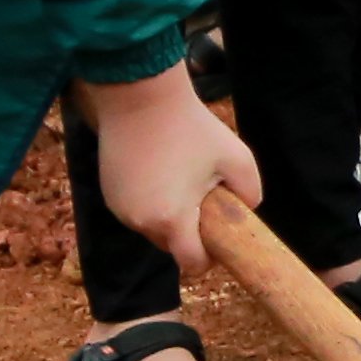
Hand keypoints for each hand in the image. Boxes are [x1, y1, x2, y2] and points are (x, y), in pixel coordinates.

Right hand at [76, 63, 262, 271]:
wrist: (141, 97)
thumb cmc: (192, 128)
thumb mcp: (237, 158)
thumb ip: (251, 193)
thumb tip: (247, 211)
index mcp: (171, 220)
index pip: (191, 263)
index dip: (208, 259)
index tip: (217, 242)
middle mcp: (139, 221)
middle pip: (170, 246)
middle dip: (188, 233)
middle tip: (202, 198)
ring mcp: (120, 208)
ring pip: (151, 228)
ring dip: (167, 216)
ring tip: (180, 178)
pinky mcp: (109, 193)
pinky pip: (135, 211)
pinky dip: (149, 202)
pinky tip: (159, 171)